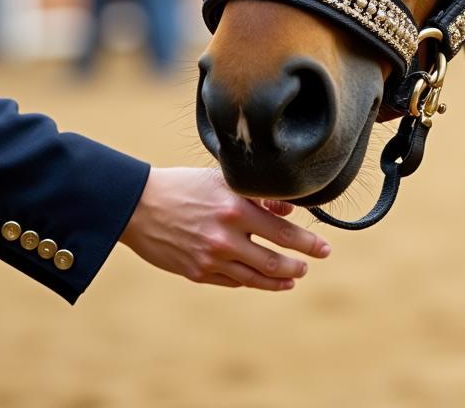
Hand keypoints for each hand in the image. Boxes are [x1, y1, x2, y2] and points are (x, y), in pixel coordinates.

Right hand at [119, 167, 330, 289]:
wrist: (139, 205)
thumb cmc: (185, 185)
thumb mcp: (223, 181)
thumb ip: (259, 196)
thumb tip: (291, 209)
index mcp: (236, 209)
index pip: (284, 232)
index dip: (309, 243)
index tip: (325, 248)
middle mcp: (226, 237)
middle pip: (274, 261)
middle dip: (299, 265)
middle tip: (311, 264)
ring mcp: (210, 259)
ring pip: (255, 278)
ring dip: (279, 280)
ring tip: (294, 278)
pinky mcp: (196, 273)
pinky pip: (232, 282)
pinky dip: (252, 282)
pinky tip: (262, 280)